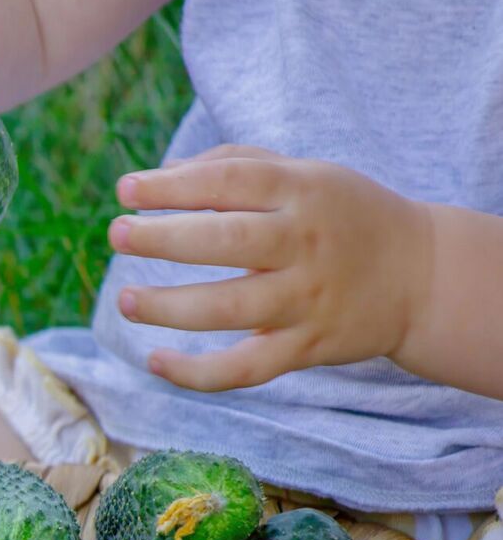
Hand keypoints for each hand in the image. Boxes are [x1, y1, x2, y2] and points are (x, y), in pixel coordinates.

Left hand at [108, 145, 433, 390]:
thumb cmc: (342, 215)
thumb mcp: (305, 173)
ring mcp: (305, 299)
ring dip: (169, 307)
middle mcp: (304, 243)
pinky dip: (197, 373)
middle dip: (163, 238)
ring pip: (228, 309)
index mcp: (302, 190)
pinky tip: (155, 362)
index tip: (126, 189)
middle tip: (117, 234)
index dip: (173, 185)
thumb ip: (236, 165)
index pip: (229, 182)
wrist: (422, 275)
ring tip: (125, 301)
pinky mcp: (306, 347)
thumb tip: (161, 174)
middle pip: (226, 241)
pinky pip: (244, 368)